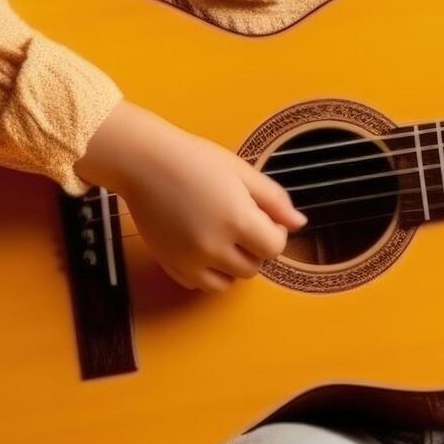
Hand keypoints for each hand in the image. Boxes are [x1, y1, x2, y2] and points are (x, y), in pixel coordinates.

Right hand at [75, 100, 307, 291]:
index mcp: (238, 221)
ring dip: (232, 265)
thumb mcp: (243, 172)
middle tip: (240, 223)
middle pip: (252, 267)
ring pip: (227, 282)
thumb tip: (299, 223)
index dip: (275, 233)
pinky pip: (200, 284)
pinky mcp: (170, 264)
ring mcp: (190, 260)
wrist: (144, 163)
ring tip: (223, 236)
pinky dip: (207, 272)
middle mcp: (215, 247)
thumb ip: (274, 200)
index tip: (263, 217)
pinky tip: (203, 246)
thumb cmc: (196, 160)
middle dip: (254, 249)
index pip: (274, 248)